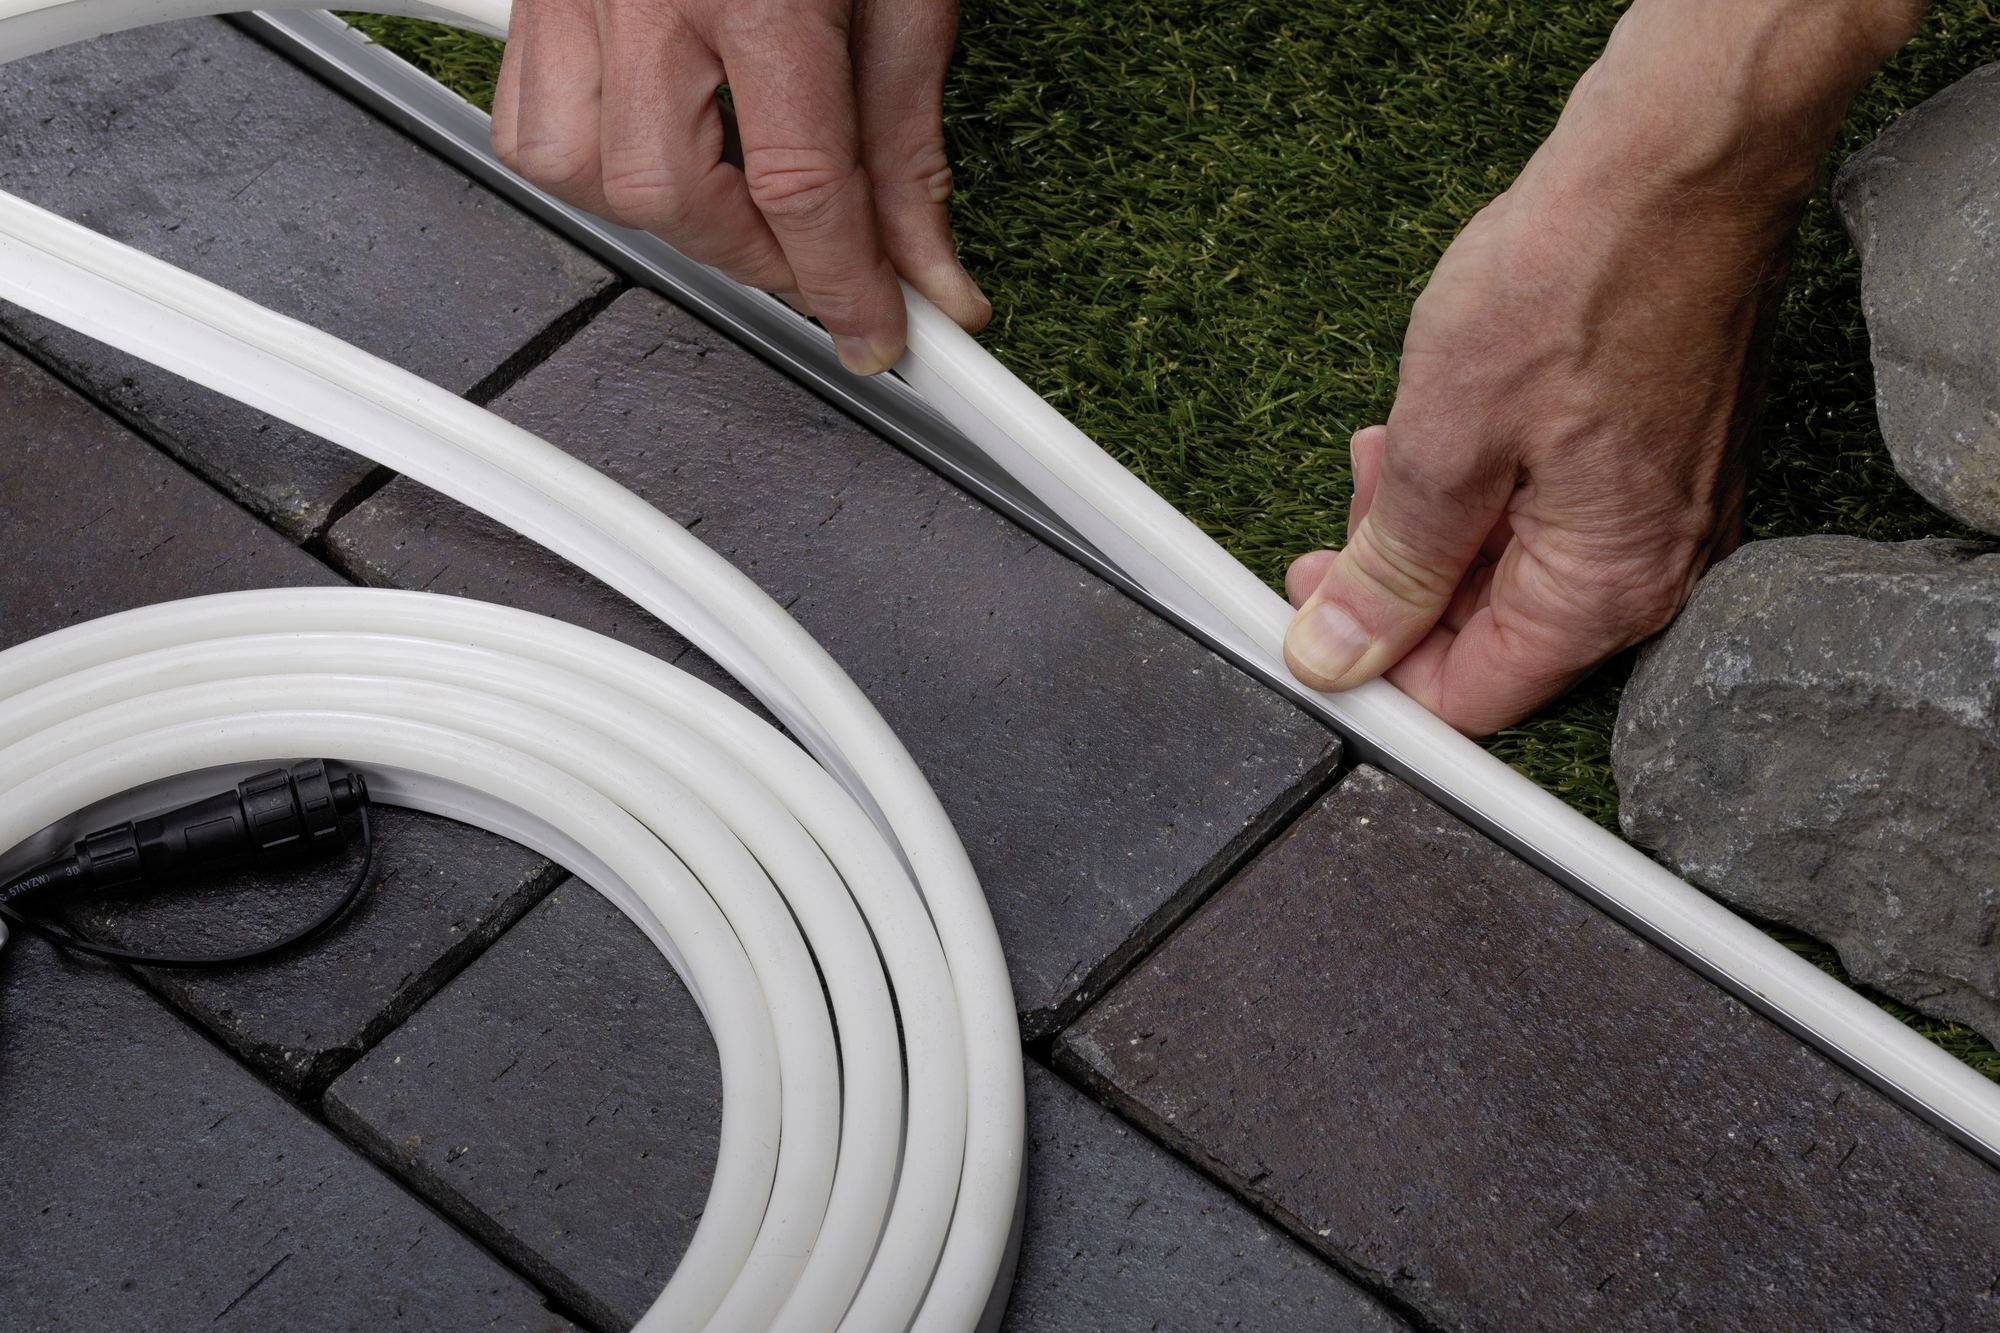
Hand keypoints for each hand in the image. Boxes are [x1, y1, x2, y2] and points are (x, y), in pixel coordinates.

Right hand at [492, 0, 988, 373]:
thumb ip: (908, 137)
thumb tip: (924, 261)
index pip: (800, 185)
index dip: (844, 285)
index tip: (876, 335)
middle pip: (666, 192)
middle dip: (749, 253)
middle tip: (813, 256)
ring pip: (572, 167)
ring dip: (664, 210)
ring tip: (739, 195)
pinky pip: (529, 115)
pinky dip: (594, 157)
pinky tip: (665, 142)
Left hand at [1282, 0, 1927, 735]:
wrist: (1678, 162)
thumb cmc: (1579, 279)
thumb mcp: (1443, 444)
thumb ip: (1391, 570)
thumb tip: (1338, 655)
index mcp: (1601, 591)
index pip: (1468, 698)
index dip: (1375, 668)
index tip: (1313, 620)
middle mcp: (1649, 572)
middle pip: (1489, 634)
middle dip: (1401, 578)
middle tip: (1351, 504)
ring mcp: (1662, 516)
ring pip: (1510, 566)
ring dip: (1434, 521)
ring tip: (1396, 445)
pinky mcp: (1655, 463)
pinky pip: (1549, 511)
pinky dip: (1485, 482)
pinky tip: (1449, 421)